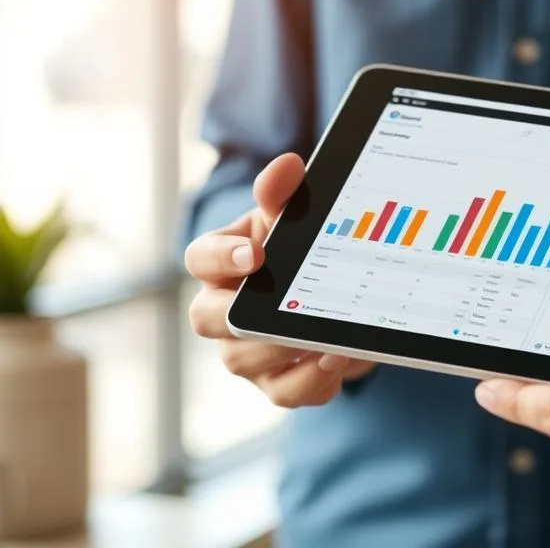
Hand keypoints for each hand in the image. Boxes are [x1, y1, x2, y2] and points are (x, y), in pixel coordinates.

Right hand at [185, 153, 375, 407]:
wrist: (338, 291)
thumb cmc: (302, 248)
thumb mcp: (297, 217)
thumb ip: (285, 194)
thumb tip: (287, 166)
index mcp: (223, 261)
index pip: (200, 258)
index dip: (220, 258)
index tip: (255, 253)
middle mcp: (223, 310)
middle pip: (207, 320)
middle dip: (240, 317)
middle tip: (281, 311)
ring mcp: (246, 350)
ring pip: (243, 362)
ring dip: (283, 354)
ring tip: (323, 341)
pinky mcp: (276, 381)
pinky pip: (285, 392)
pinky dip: (312, 382)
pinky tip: (338, 362)